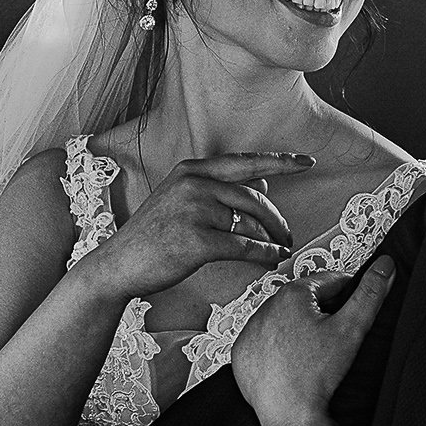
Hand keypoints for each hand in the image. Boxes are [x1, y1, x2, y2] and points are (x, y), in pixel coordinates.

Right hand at [77, 152, 312, 298]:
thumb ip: (220, 189)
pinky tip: (274, 259)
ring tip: (281, 250)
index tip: (307, 162)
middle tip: (288, 235)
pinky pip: (246, 246)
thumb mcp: (182, 200)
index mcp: (191, 170)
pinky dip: (266, 254)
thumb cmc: (154, 235)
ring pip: (251, 224)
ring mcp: (194, 211)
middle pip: (255, 198)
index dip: (280, 161)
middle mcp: (194, 184)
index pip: (245, 162)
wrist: (118, 264)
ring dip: (273, 240)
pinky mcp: (197, 241)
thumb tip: (263, 184)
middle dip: (278, 219)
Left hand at [233, 256, 396, 425]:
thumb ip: (370, 294)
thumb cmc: (316, 374)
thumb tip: (385, 266)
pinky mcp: (242, 354)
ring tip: (316, 349)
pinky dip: (278, 347)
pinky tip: (293, 359)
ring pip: (284, 320)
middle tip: (338, 332)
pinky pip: (264, 342)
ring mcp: (250, 332)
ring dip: (299, 327)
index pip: (331, 281)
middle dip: (323, 311)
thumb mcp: (351, 329)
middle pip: (306, 300)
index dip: (350, 292)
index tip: (357, 305)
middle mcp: (265, 308)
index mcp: (292, 294)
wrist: (288, 414)